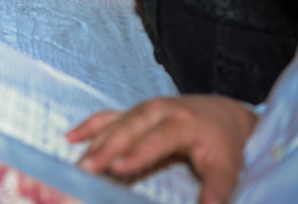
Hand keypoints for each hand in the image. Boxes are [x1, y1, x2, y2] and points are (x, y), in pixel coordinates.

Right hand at [68, 95, 257, 203]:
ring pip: (114, 124)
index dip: (136, 155)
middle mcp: (158, 111)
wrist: (222, 113)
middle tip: (86, 169)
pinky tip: (70, 137)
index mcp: (182, 123)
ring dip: (93, 143)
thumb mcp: (227, 166)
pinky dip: (88, 126)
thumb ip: (217, 189)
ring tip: (78, 165)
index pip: (156, 140)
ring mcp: (142, 109)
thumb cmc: (222, 143)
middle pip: (127, 130)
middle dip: (105, 149)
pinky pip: (107, 116)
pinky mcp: (133, 111)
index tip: (117, 169)